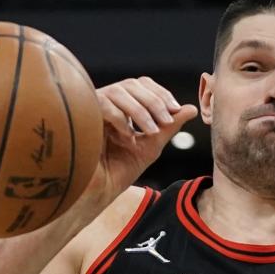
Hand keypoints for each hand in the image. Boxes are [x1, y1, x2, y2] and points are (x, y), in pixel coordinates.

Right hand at [86, 77, 198, 204]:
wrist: (102, 190)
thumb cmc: (122, 169)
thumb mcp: (153, 144)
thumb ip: (170, 126)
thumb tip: (192, 108)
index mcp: (122, 106)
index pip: (142, 84)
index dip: (160, 93)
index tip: (175, 110)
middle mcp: (107, 103)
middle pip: (131, 84)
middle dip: (153, 101)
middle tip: (167, 122)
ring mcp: (93, 109)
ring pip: (118, 91)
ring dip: (140, 110)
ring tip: (152, 132)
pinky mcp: (82, 118)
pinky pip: (102, 105)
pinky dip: (120, 119)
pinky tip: (128, 137)